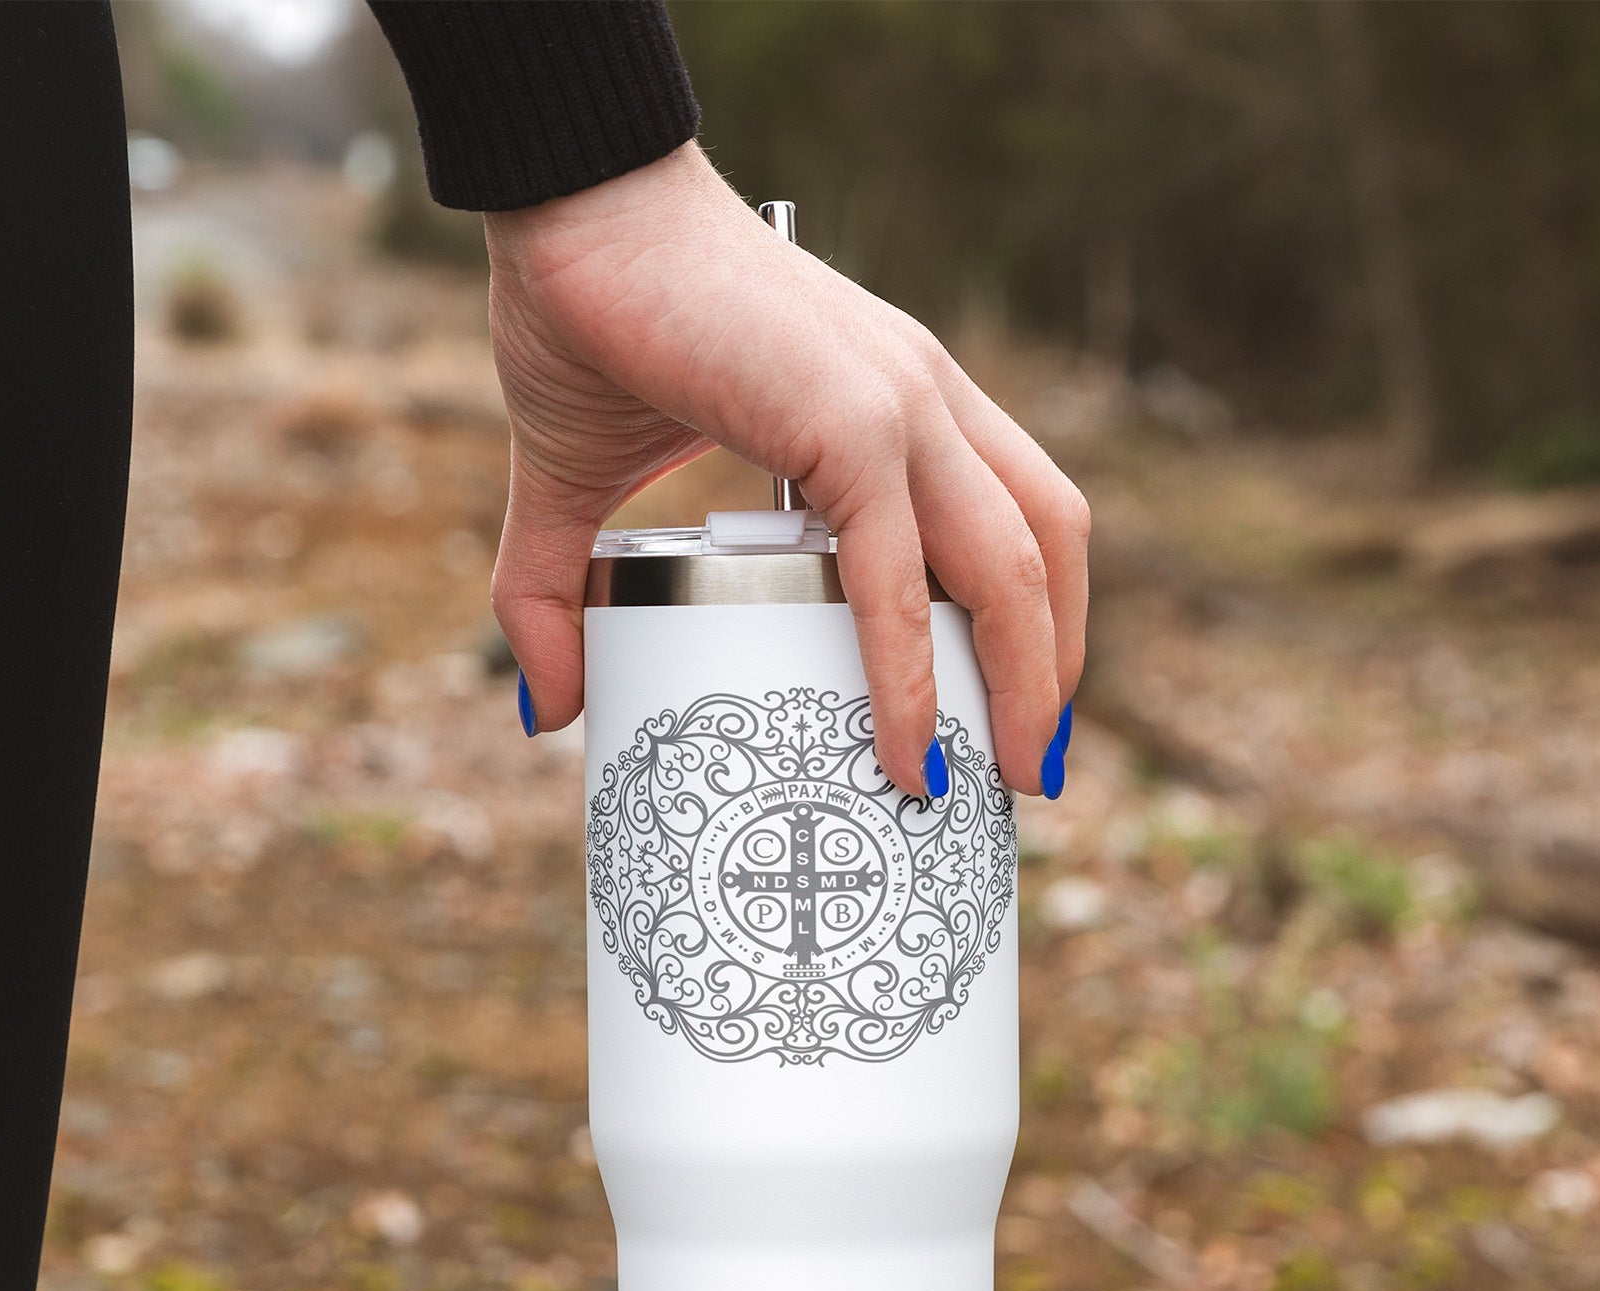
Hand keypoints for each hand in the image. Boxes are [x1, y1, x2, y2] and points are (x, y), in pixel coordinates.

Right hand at [484, 142, 1089, 797]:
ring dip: (1030, 678)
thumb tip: (545, 711)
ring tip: (1005, 774)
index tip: (1005, 712)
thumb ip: (560, 593)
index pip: (1009, 519)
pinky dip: (910, 667)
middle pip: (1046, 549)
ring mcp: (902, 405)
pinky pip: (902, 570)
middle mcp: (925, 401)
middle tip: (1025, 770)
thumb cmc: (586, 320)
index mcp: (896, 407)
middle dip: (1053, 667)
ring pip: (1017, 562)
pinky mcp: (852, 418)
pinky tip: (906, 747)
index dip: (1031, 616)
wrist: (565, 206)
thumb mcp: (578, 485)